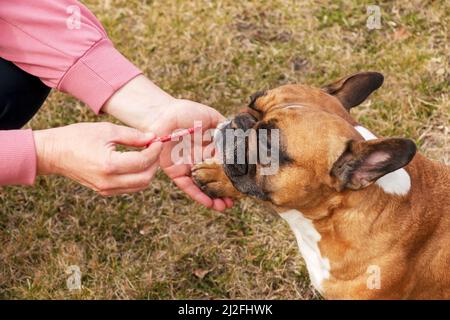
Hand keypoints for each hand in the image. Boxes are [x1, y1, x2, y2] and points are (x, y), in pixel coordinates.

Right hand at [33, 122, 161, 195]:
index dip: (154, 150)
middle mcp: (109, 181)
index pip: (143, 161)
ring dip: (148, 171)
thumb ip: (132, 136)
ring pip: (140, 186)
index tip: (158, 140)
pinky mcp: (104, 191)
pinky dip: (138, 177)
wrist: (53, 153)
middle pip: (145, 178)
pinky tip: (136, 163)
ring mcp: (106, 189)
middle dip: (154, 162)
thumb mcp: (106, 130)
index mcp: (109, 165)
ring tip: (146, 154)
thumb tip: (153, 138)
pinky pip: (129, 188)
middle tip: (154, 148)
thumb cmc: (77, 137)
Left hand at [102, 75, 232, 209]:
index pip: (224, 165)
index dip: (232, 175)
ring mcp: (188, 166)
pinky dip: (199, 195)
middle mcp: (200, 159)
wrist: (162, 113)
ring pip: (203, 186)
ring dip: (213, 198)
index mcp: (209, 148)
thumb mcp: (211, 117)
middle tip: (236, 200)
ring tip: (224, 207)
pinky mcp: (175, 171)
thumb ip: (224, 128)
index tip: (243, 184)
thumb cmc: (185, 112)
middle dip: (225, 190)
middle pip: (214, 178)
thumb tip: (242, 136)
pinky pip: (188, 186)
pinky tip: (210, 204)